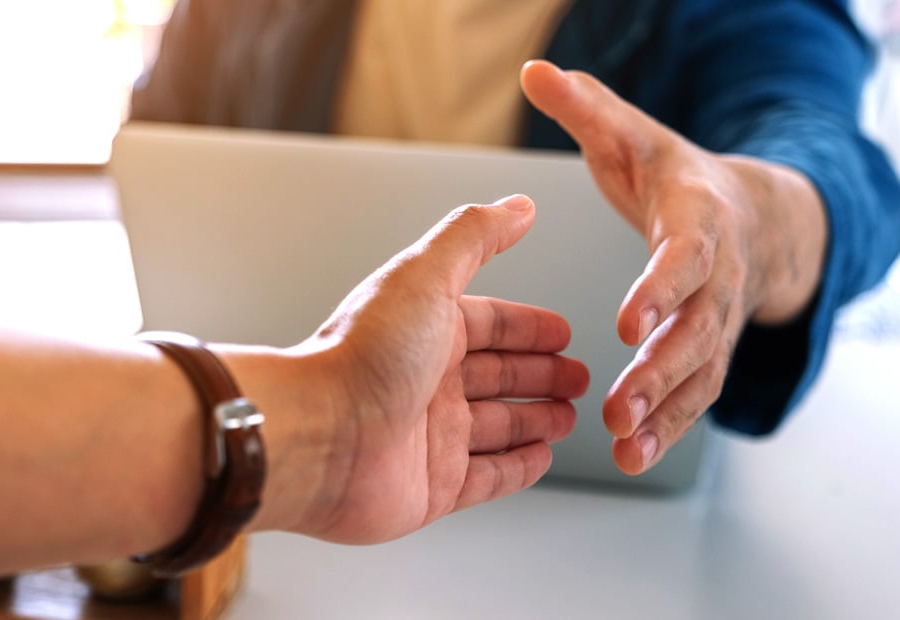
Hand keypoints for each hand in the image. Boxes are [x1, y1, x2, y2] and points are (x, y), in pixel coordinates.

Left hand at [226, 196, 588, 543]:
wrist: (319, 437)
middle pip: (498, 375)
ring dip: (536, 419)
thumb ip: (475, 235)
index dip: (529, 327)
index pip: (489, 324)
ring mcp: (431, 435)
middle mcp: (426, 380)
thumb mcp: (426, 275)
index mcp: (425, 329)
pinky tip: (542, 456)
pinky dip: (518, 467)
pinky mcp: (433, 486)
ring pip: (498, 425)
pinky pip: (488, 476)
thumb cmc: (363, 355)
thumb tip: (518, 206)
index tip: (564, 332)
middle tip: (579, 378)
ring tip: (570, 417)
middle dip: (541, 374)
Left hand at [520, 60, 826, 474]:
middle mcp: (716, 278)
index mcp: (698, 221)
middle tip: (623, 403)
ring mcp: (716, 322)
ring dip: (665, 412)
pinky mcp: (705, 355)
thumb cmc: (679, 178)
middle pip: (696, 328)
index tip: (629, 319)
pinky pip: (693, 397)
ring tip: (628, 445)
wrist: (752, 217)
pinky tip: (634, 454)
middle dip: (662, 368)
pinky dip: (668, 427)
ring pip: (699, 374)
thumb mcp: (636, 136)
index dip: (661, 286)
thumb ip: (589, 110)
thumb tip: (538, 71)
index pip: (685, 256)